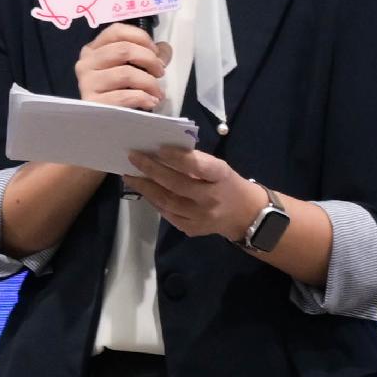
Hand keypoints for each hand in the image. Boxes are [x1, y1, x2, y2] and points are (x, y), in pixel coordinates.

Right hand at [75, 22, 165, 111]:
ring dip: (149, 82)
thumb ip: (148, 57)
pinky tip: (151, 102)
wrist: (103, 124)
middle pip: (123, 50)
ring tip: (158, 92)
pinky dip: (143, 97)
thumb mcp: (133, 70)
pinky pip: (124, 95)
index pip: (116, 31)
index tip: (155, 51)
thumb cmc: (118, 93)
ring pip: (125, 73)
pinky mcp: (92, 102)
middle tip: (160, 72)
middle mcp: (86, 63)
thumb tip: (165, 48)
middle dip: (149, 60)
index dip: (140, 37)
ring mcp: (87, 82)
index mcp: (93, 50)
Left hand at [125, 142, 261, 241]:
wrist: (246, 215)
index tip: (158, 148)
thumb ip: (195, 161)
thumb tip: (161, 152)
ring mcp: (201, 217)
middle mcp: (211, 198)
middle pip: (176, 184)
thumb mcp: (219, 168)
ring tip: (130, 175)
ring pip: (167, 202)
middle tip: (133, 157)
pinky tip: (144, 191)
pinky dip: (153, 201)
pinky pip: (168, 214)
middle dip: (151, 170)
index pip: (198, 166)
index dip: (177, 157)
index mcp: (221, 177)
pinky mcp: (193, 229)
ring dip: (146, 187)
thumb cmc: (227, 184)